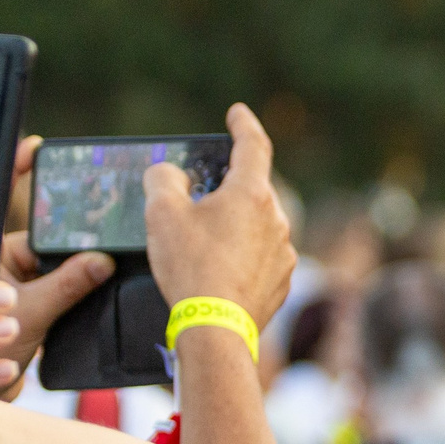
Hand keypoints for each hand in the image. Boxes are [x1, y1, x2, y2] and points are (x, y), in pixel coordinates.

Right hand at [146, 104, 295, 323]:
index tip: (237, 114)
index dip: (243, 125)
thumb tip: (170, 174)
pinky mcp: (282, 280)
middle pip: (251, 189)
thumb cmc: (191, 268)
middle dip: (228, 188)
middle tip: (200, 197)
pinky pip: (260, 256)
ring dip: (234, 226)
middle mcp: (275, 218)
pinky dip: (241, 256)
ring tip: (203, 245)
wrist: (216, 330)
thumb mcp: (161, 214)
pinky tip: (218, 270)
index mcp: (251, 193)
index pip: (253, 145)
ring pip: (256, 225)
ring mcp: (283, 251)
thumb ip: (163, 179)